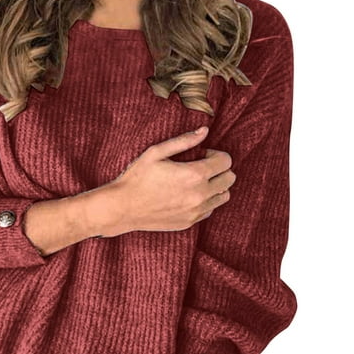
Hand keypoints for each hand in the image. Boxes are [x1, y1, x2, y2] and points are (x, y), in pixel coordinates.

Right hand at [102, 127, 236, 237]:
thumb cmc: (137, 177)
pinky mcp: (190, 222)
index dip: (216, 154)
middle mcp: (200, 195)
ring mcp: (196, 211)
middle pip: (230, 179)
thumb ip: (184, 141)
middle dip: (220, 169)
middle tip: (201, 167)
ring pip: (224, 196)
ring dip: (216, 186)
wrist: (123, 208)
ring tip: (197, 182)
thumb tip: (205, 131)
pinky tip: (189, 195)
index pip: (226, 161)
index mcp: (194, 175)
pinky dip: (206, 201)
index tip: (202, 154)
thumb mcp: (156, 153)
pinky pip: (210, 210)